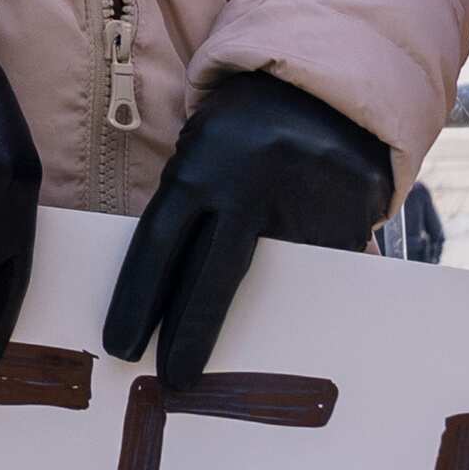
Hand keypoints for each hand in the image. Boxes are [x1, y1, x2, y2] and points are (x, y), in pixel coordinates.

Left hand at [103, 70, 392, 386]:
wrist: (324, 88)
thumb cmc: (243, 129)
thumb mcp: (201, 151)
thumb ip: (188, 210)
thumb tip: (167, 293)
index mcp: (200, 166)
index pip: (158, 246)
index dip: (136, 301)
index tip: (122, 346)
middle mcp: (248, 184)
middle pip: (209, 278)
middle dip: (188, 335)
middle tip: (174, 381)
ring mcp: (301, 201)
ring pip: (271, 281)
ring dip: (256, 319)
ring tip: (242, 353)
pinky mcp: (346, 214)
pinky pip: (321, 270)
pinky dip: (305, 293)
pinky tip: (297, 309)